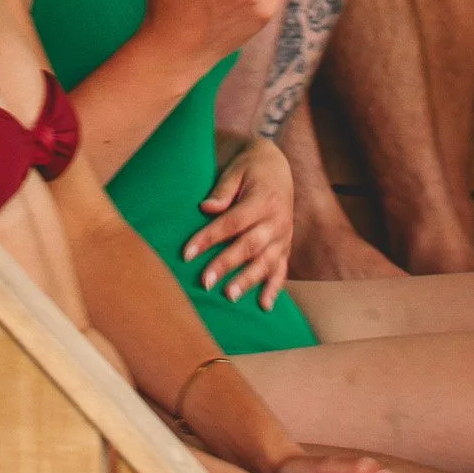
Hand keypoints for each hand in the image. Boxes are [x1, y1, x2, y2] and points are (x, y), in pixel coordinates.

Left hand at [183, 137, 292, 307]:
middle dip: (226, 265)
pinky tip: (264, 306)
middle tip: (205, 281)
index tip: (187, 253)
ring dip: (247, 281)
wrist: (277, 166)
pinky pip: (281, 270)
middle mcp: (277, 221)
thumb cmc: (250, 168)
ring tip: (229, 296)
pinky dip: (274, 288)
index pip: (232, 223)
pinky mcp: (285, 247)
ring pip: (265, 262)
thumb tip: (206, 208)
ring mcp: (284, 237)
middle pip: (249, 246)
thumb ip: (222, 190)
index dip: (209, 238)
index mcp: (263, 201)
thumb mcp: (235, 170)